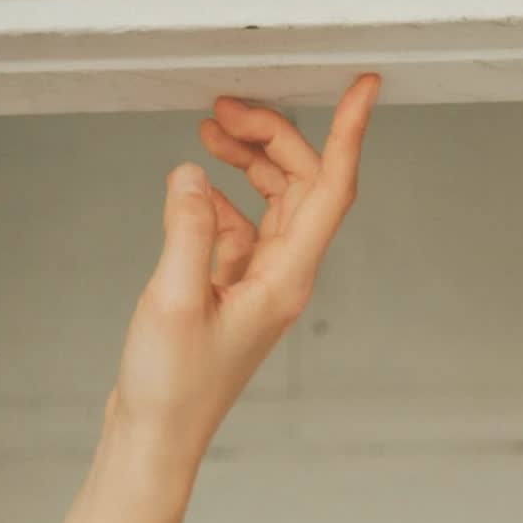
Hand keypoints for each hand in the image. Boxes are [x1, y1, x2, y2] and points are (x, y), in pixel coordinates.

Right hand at [104, 73, 380, 457]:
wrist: (159, 435)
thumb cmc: (172, 387)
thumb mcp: (174, 299)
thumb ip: (187, 230)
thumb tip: (193, 175)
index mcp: (286, 280)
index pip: (331, 191)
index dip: (349, 133)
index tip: (363, 87)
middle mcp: (285, 278)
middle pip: (303, 184)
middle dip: (272, 136)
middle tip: (223, 109)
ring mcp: (263, 284)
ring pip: (276, 201)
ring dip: (250, 159)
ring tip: (210, 131)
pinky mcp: (236, 290)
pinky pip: (245, 226)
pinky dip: (224, 197)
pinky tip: (194, 191)